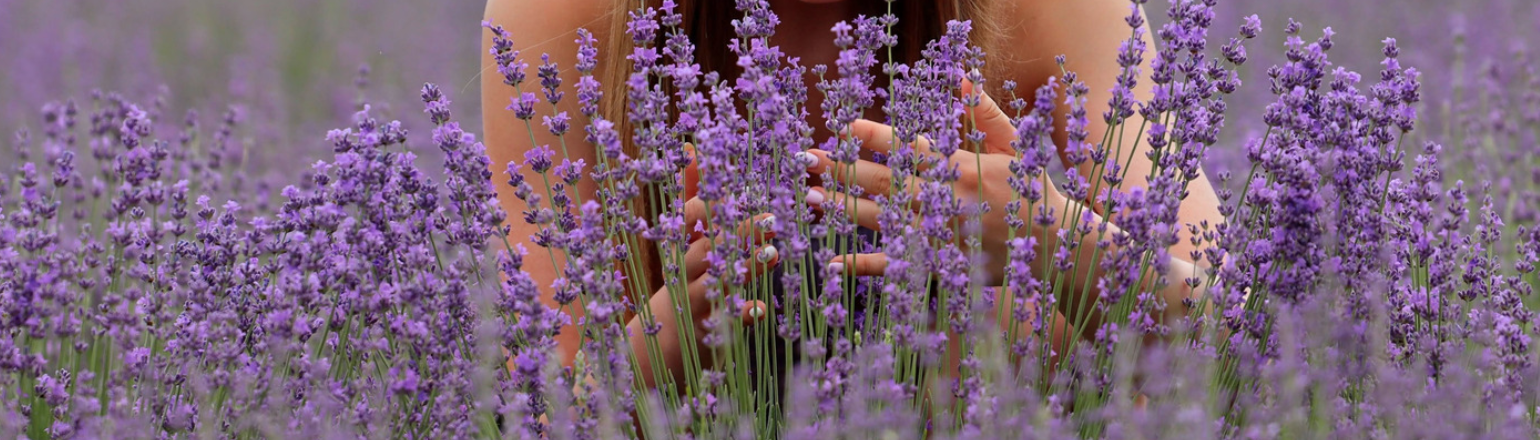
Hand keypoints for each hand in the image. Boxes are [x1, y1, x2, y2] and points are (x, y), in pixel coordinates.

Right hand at [626, 147, 773, 388]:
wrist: (657, 348)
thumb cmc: (682, 282)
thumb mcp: (682, 239)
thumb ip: (690, 194)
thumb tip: (693, 146)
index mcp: (681, 245)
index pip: (689, 218)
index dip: (708, 203)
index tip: (735, 191)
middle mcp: (685, 272)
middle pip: (708, 247)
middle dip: (739, 232)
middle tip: (771, 220)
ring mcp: (695, 303)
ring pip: (718, 283)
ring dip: (746, 268)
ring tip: (774, 255)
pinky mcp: (707, 332)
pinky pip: (725, 324)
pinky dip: (741, 315)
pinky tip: (760, 308)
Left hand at [801, 80, 1065, 284]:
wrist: (1058, 246)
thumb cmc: (1033, 191)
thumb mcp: (1014, 144)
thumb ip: (983, 111)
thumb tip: (958, 76)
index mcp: (960, 166)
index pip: (908, 148)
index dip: (873, 138)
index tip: (841, 127)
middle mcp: (946, 199)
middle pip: (885, 181)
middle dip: (844, 169)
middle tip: (806, 160)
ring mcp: (941, 235)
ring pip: (884, 220)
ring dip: (844, 209)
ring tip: (810, 198)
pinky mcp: (941, 266)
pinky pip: (897, 266)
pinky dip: (865, 264)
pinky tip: (833, 260)